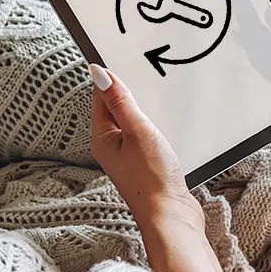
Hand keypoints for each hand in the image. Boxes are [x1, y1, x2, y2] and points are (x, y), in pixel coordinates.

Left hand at [88, 64, 234, 271]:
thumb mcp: (137, 131)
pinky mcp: (145, 163)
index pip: (100, 98)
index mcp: (102, 138)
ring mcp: (128, 156)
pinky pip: (144, 135)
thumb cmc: (152, 179)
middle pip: (114, 109)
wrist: (171, 217)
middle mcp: (111, 147)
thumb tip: (99, 73)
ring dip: (141, 107)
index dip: (108, 77)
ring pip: (131, 122)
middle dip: (126, 90)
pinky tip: (165, 119)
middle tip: (139, 68)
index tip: (117, 54)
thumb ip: (121, 102)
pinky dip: (152, 123)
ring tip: (154, 91)